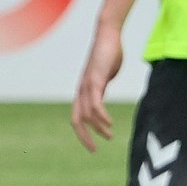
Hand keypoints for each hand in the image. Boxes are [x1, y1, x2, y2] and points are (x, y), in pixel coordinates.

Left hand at [71, 22, 122, 151]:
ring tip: (109, 136)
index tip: (93, 145)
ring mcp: (87, 84)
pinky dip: (101, 115)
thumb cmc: (108, 54)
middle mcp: (82, 90)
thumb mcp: (105, 76)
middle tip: (94, 150)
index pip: (78, 116)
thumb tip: (105, 98)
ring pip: (87, 113)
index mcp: (84, 91)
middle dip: (83, 136)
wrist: (107, 35)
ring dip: (98, 127)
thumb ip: (103, 89)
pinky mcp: (95, 79)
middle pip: (77, 119)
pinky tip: (109, 123)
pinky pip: (95, 102)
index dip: (83, 132)